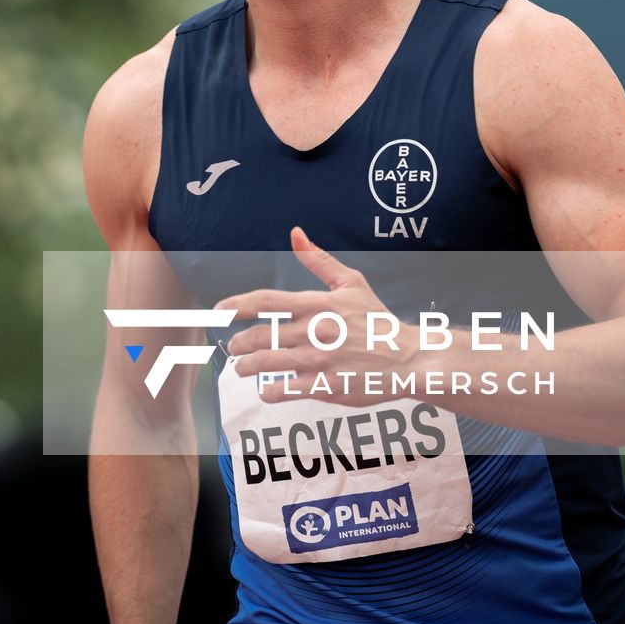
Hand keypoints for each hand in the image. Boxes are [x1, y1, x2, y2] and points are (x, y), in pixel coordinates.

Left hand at [221, 226, 422, 404]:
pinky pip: (284, 390)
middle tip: (233, 347)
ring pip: (266, 364)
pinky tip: (267, 389)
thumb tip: (295, 233)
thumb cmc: (376, 320)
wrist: (407, 358)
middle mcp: (314, 330)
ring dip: (246, 367)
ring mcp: (319, 360)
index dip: (234, 306)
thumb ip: (318, 260)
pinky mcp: (325, 385)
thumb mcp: (351, 283)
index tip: (217, 311)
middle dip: (238, 343)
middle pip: (258, 336)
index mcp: (316, 303)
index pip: (264, 301)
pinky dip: (269, 390)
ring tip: (242, 368)